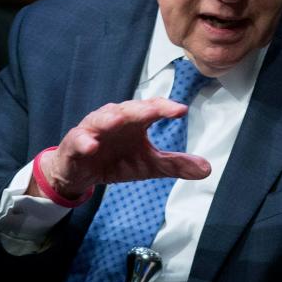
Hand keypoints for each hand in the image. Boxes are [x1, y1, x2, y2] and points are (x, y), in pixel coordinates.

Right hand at [31, 99, 211, 199]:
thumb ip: (175, 164)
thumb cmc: (117, 161)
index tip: (181, 110)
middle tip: (154, 110)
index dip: (165, 108)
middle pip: (128, 109)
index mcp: (135, 121)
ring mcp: (93, 130)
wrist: (82, 173)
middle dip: (140, 109)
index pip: (152, 109)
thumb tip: (207, 168)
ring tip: (118, 119)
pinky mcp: (74, 144)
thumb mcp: (149, 165)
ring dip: (108, 118)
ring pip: (100, 119)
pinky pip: (78, 140)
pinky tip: (92, 145)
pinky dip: (84, 141)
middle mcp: (114, 120)